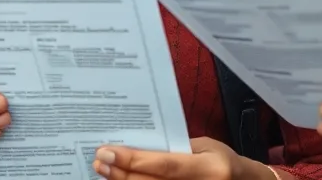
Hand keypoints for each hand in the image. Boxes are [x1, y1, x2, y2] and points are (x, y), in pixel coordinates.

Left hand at [93, 137, 269, 179]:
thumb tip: (138, 148)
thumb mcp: (205, 148)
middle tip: (99, 161)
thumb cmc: (222, 161)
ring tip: (104, 173)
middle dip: (121, 174)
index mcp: (208, 169)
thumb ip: (176, 150)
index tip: (108, 152)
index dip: (134, 160)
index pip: (164, 165)